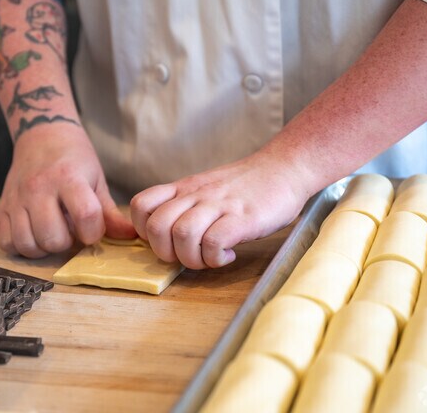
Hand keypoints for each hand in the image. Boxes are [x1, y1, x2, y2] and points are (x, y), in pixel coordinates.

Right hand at [0, 122, 136, 257]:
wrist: (42, 136)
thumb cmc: (75, 160)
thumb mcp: (97, 180)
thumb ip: (110, 212)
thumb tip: (131, 236)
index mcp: (68, 178)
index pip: (86, 215)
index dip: (93, 232)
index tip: (92, 228)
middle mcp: (39, 188)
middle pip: (53, 237)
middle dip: (67, 242)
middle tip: (70, 229)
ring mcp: (18, 198)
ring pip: (28, 244)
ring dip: (44, 247)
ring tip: (52, 231)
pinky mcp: (3, 207)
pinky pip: (7, 242)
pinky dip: (21, 246)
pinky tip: (34, 234)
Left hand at [130, 154, 310, 268]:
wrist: (285, 167)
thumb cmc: (244, 185)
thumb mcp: (205, 187)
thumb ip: (184, 205)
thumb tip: (164, 235)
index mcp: (184, 188)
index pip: (141, 205)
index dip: (144, 230)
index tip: (166, 241)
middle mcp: (196, 195)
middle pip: (157, 227)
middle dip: (166, 252)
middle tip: (187, 255)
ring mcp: (219, 205)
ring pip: (182, 235)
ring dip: (192, 258)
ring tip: (209, 258)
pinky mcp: (243, 218)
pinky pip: (214, 242)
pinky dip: (216, 257)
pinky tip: (228, 255)